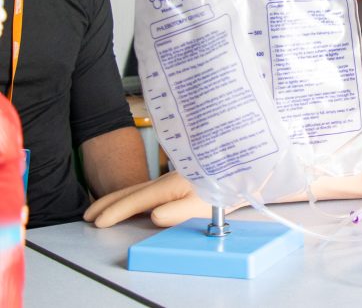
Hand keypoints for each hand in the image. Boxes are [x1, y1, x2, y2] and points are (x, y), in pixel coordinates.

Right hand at [83, 171, 238, 227]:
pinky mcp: (178, 182)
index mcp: (170, 185)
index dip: (115, 211)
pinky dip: (132, 196)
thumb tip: (154, 216)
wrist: (243, 169)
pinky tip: (132, 202)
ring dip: (118, 199)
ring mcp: (172, 180)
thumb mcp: (203, 203)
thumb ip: (178, 211)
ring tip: (101, 209)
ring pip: (138, 189)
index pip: (136, 201)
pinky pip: (147, 190)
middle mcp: (167, 180)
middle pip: (131, 192)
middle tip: (87, 215)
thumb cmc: (225, 186)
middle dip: (108, 202)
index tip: (98, 222)